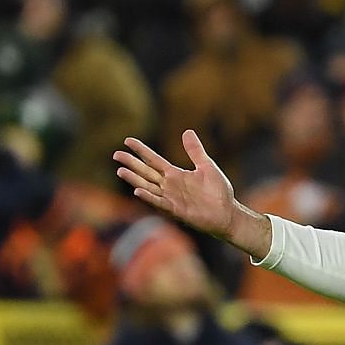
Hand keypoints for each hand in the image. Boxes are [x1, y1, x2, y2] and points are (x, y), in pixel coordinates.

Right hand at [113, 130, 269, 257]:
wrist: (228, 213)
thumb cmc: (218, 192)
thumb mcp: (207, 166)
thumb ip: (195, 151)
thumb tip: (187, 131)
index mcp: (176, 174)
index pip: (154, 160)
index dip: (141, 150)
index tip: (127, 140)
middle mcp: (170, 185)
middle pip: (146, 172)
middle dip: (131, 163)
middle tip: (116, 154)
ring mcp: (172, 198)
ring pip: (148, 186)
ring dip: (134, 179)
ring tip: (120, 171)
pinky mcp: (177, 210)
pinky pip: (160, 203)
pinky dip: (149, 197)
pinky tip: (137, 190)